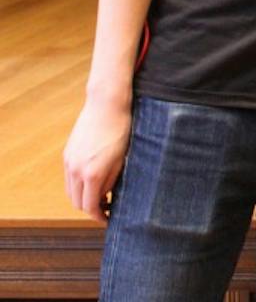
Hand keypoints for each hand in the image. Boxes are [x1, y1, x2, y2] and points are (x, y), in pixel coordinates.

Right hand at [63, 98, 132, 221]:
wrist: (107, 104)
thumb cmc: (121, 130)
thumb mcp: (122, 159)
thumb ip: (112, 181)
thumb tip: (105, 197)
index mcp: (92, 174)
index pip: (90, 207)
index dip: (99, 216)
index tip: (109, 218)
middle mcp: (76, 170)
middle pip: (77, 202)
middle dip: (90, 209)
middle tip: (107, 207)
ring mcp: (69, 161)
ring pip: (70, 191)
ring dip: (82, 197)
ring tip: (100, 194)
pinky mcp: (67, 153)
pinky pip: (69, 177)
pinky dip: (77, 184)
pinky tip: (92, 180)